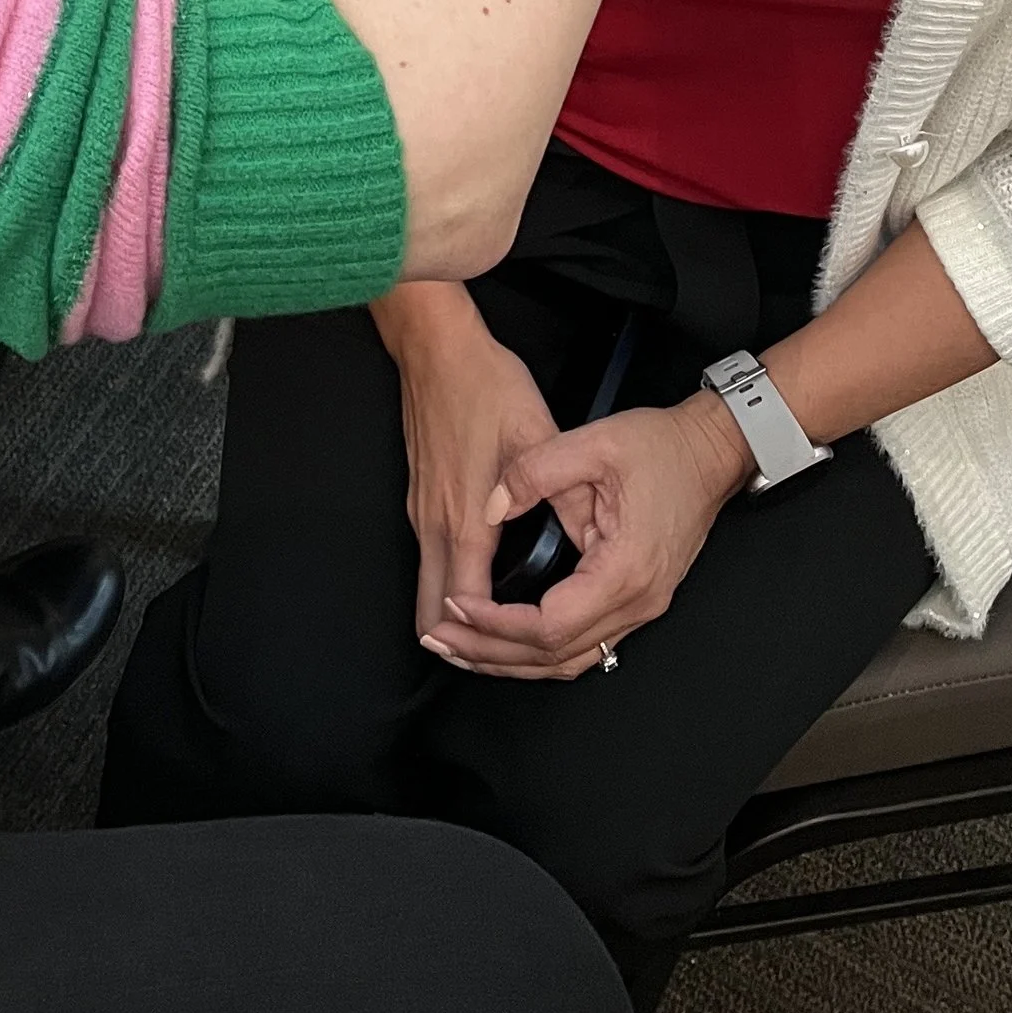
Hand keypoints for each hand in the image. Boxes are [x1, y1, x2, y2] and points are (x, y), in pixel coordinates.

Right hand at [376, 285, 559, 651]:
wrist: (434, 346)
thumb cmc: (484, 385)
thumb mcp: (537, 435)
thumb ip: (562, 496)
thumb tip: (590, 541)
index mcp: (466, 517)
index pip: (468, 604)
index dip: (490, 638)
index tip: (519, 655)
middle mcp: (435, 523)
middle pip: (431, 612)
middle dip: (463, 646)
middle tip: (499, 666)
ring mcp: (421, 512)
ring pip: (427, 591)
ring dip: (454, 623)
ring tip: (492, 646)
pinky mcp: (420, 499)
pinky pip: (430, 565)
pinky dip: (449, 592)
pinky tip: (480, 595)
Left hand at [421, 395, 747, 679]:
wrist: (711, 452)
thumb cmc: (661, 447)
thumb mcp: (593, 443)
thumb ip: (534, 472)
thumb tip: (490, 505)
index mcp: (624, 571)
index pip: (549, 625)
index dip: (496, 623)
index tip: (457, 606)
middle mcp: (637, 603)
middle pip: (554, 655)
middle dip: (491, 652)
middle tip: (440, 639)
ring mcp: (640, 608)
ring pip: (570, 659)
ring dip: (513, 660)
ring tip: (463, 649)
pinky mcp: (637, 601)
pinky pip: (584, 645)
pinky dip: (540, 650)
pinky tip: (507, 641)